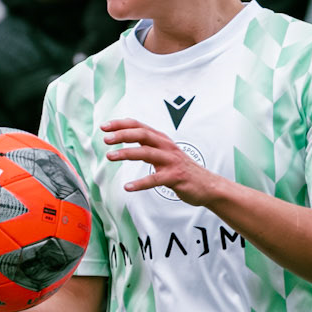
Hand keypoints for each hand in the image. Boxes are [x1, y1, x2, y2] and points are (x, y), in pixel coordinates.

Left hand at [101, 121, 222, 205]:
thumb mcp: (164, 152)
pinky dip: (140, 183)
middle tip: (106, 139)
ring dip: (127, 153)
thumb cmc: (182, 169)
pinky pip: (155, 179)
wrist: (207, 185)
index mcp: (161, 140)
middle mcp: (166, 147)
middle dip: (122, 135)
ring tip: (110, 156)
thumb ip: (148, 145)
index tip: (105, 126)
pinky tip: (128, 187)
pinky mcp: (175, 177)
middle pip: (142, 135)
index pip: (139, 126)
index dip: (121, 124)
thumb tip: (126, 138)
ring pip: (147, 153)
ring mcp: (171, 161)